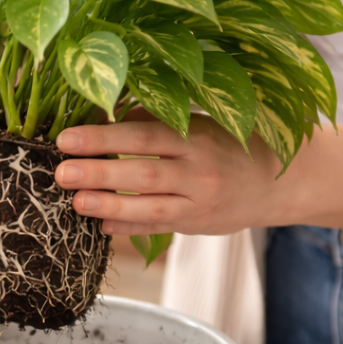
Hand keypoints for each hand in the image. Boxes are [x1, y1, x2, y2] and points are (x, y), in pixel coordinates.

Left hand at [54, 110, 283, 236]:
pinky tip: (103, 226)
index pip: (143, 135)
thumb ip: (154, 123)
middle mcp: (199, 168)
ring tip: (75, 202)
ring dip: (110, 204)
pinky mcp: (198, 224)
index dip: (104, 137)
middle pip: (144, 170)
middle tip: (61, 171)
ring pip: (151, 205)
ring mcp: (200, 200)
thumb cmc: (229, 145)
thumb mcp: (198, 125)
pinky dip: (130, 227)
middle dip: (99, 171)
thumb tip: (103, 116)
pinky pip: (160, 227)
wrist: (281, 180)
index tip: (66, 138)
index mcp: (195, 135)